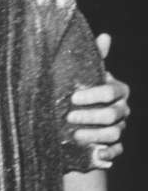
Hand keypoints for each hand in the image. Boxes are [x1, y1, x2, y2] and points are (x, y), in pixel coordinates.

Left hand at [68, 34, 129, 163]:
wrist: (77, 119)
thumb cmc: (82, 92)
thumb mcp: (85, 75)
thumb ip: (95, 57)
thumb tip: (105, 36)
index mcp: (118, 90)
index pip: (111, 91)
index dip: (93, 95)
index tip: (73, 98)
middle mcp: (122, 109)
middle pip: (113, 114)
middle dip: (90, 116)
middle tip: (69, 117)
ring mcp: (120, 127)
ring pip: (114, 132)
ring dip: (94, 134)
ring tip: (74, 135)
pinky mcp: (115, 145)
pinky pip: (117, 151)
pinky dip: (108, 154)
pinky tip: (96, 153)